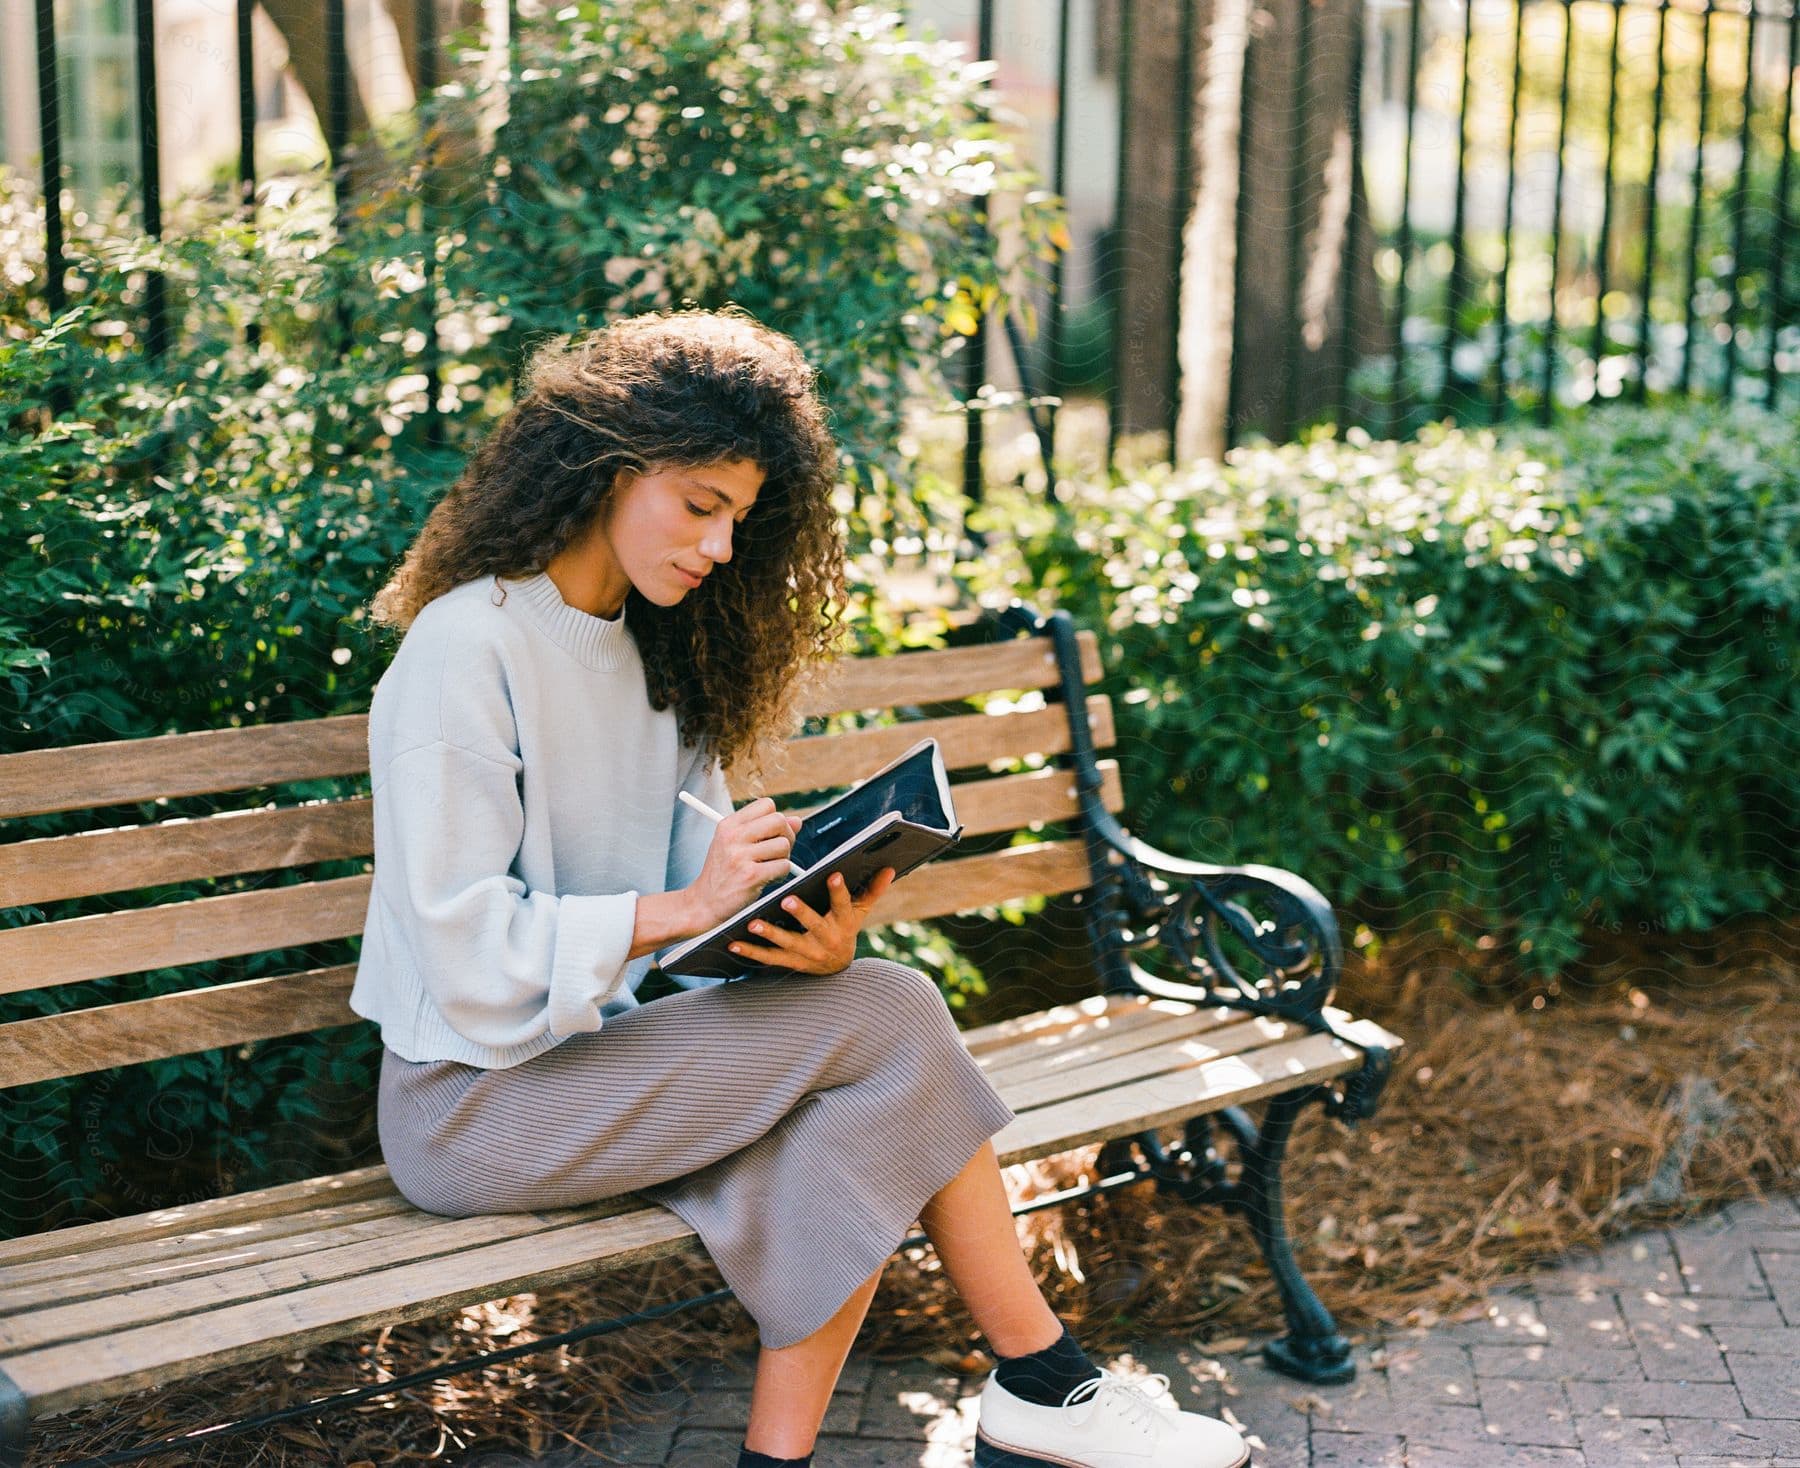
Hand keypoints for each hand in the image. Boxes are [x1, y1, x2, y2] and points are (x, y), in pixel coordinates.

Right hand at [686, 797, 804, 929]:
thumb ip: (765, 829)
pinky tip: (767, 878)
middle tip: (777, 851)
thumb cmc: (723, 872)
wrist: (705, 902)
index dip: (775, 819)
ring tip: (769, 867)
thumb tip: (797, 821)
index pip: (766, 804)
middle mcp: (733, 837)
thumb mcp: (736, 844)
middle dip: (786, 836)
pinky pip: (783, 866)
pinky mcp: (751, 876)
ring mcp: (741, 856)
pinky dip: (781, 874)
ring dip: (783, 858)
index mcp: (728, 825)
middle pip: (779, 820)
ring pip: (784, 845)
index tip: (771, 833)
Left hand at [726, 867, 897, 975]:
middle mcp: (826, 938)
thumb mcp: (861, 911)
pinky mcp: (790, 963)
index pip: (843, 904)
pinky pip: (769, 958)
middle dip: (801, 913)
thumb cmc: (846, 928)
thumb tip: (889, 868)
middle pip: (813, 925)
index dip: (839, 891)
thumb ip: (872, 890)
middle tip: (786, 900)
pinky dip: (751, 951)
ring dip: (770, 933)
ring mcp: (807, 953)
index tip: (833, 874)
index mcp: (843, 921)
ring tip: (752, 922)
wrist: (837, 967)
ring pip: (787, 943)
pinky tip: (733, 943)